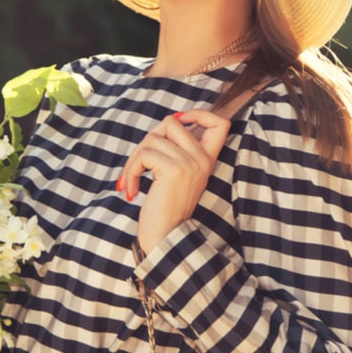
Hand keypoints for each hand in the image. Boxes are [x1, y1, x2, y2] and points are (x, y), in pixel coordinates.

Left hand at [116, 110, 230, 252]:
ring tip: (132, 181)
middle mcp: (202, 158)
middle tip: (139, 165)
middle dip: (148, 140)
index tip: (182, 122)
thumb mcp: (178, 176)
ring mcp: (189, 162)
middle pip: (171, 122)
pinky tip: (131, 190)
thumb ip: (177, 150)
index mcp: (207, 159)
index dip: (199, 113)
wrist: (165, 238)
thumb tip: (169, 122)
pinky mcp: (173, 169)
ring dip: (134, 160)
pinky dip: (131, 171)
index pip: (220, 122)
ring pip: (151, 138)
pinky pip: (144, 154)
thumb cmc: (166, 209)